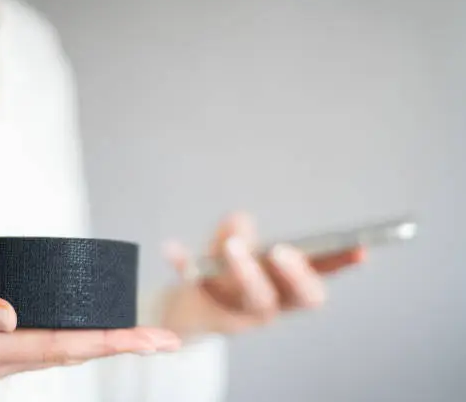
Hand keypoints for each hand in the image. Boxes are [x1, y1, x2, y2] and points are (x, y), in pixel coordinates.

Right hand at [0, 268, 180, 388]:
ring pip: (57, 354)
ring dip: (101, 346)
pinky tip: (86, 332)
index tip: (151, 340)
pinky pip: (39, 347)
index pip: (59, 348)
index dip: (109, 343)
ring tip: (139, 338)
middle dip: (120, 348)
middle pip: (69, 355)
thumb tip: (9, 313)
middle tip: (166, 342)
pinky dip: (71, 340)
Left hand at [160, 212, 365, 336]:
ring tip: (233, 244)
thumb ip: (240, 232)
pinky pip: (194, 284)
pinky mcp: (206, 307)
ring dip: (244, 269)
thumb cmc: (228, 275)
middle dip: (295, 275)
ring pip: (251, 296)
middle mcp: (270, 304)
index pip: (319, 281)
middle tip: (281, 251)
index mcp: (286, 291)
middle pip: (296, 298)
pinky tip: (171, 247)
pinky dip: (183, 262)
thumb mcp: (240, 250)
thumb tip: (239, 220)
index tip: (360, 247)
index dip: (341, 266)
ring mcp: (240, 309)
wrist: (193, 310)